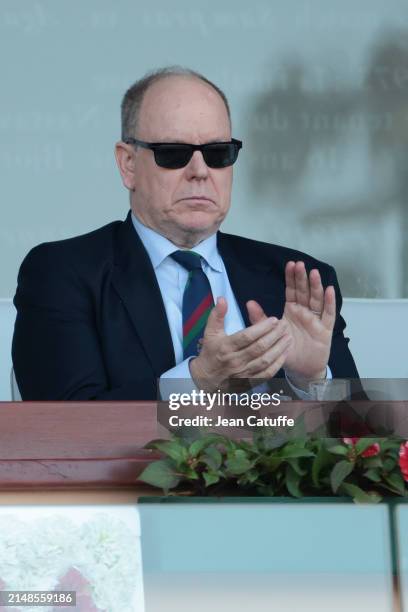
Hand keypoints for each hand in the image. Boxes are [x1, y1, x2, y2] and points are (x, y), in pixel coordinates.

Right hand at [189, 297, 291, 391]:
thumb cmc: (210, 352)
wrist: (206, 379)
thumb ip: (217, 315)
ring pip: (265, 360)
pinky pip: (267, 373)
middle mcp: (235, 360)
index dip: (261, 328)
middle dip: (274, 335)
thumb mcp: (210, 332)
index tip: (273, 320)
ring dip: (279, 348)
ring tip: (289, 337)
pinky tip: (285, 353)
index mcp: (226, 347)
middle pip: (259, 347)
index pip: (246, 336)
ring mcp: (243, 372)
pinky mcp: (250, 381)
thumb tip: (222, 298)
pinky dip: (278, 364)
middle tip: (284, 326)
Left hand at [248, 261, 335, 385]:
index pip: (292, 291)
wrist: (301, 370)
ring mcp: (316, 319)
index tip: (289, 265)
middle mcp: (304, 312)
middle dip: (302, 278)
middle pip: (305, 292)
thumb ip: (260, 319)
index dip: (291, 278)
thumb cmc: (287, 350)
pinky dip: (330, 302)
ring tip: (313, 273)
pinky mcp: (325, 329)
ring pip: (317, 300)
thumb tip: (249, 302)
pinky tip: (330, 290)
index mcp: (292, 311)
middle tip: (300, 264)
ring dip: (316, 286)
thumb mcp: (270, 334)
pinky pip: (328, 314)